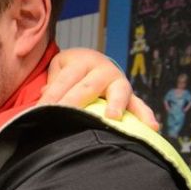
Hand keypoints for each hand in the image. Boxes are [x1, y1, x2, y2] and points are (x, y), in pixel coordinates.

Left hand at [41, 47, 158, 129]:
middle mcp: (102, 69)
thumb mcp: (57, 70)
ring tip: (113, 117)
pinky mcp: (129, 95)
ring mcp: (118, 82)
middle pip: (87, 87)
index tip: (39, 113)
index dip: (51, 97)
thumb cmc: (69, 72)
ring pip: (119, 92)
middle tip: (64, 115)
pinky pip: (138, 105)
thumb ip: (50, 85)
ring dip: (116, 104)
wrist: (90, 62)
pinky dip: (145, 116)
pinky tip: (151, 128)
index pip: (63, 81)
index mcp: (80, 61)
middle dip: (75, 102)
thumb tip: (41, 101)